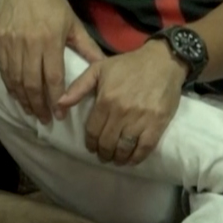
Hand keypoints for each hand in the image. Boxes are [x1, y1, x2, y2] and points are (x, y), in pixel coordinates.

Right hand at [0, 0, 102, 123]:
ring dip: (23, 99)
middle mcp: (29, 45)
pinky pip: (4, 70)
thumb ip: (87, 47)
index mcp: (50, 40)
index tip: (59, 115)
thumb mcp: (73, 23)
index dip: (56, 99)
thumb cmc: (51, 3)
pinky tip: (16, 96)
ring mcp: (11, 44)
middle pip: (32, 83)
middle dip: (39, 105)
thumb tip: (104, 67)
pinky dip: (10, 86)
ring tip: (31, 113)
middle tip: (45, 121)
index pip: (53, 77)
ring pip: (16, 79)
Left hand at [56, 40, 187, 165]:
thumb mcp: (98, 69)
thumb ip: (78, 87)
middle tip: (102, 156)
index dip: (90, 143)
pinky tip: (131, 160)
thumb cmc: (128, 65)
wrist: (162, 61)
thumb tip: (59, 103)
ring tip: (116, 159)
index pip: (93, 130)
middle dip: (103, 153)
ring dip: (118, 158)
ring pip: (125, 147)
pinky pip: (145, 147)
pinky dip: (137, 158)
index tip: (90, 148)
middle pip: (108, 142)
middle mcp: (121, 112)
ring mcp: (141, 119)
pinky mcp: (158, 124)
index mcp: (105, 100)